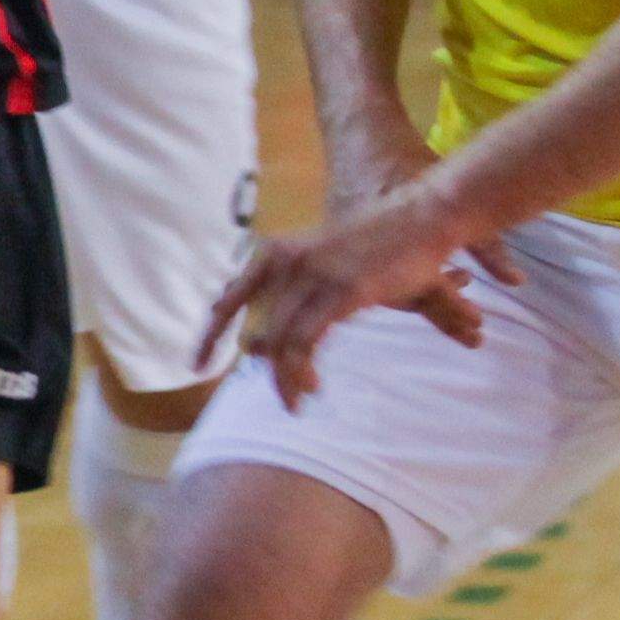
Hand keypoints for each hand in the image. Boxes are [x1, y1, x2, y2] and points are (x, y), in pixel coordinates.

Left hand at [194, 173, 492, 407]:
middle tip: (283, 399)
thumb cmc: (376, 243)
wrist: (423, 217)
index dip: (209, 335)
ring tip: (296, 402)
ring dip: (285, 380)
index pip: (230, 298)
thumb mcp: (321, 260)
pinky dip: (302, 372)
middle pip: (256, 331)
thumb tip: (248, 335)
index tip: (196, 365)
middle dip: (262, 369)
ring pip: (280, 343)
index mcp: (276, 253)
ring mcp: (314, 275)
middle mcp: (287, 261)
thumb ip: (288, 289)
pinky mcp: (343, 291)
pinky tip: (311, 388)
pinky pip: (306, 342)